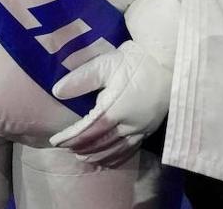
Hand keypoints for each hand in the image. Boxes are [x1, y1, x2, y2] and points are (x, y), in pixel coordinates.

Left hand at [49, 40, 170, 166]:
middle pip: (101, 142)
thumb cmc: (134, 62)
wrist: (167, 64)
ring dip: (97, 155)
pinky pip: (131, 150)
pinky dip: (117, 157)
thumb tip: (56, 91)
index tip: (56, 141)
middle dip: (82, 147)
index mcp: (115, 109)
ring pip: (116, 150)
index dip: (71, 137)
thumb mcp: (104, 65)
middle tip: (66, 149)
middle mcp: (129, 124)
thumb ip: (80, 80)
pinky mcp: (149, 129)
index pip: (88, 130)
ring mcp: (141, 129)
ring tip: (82, 157)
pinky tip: (109, 159)